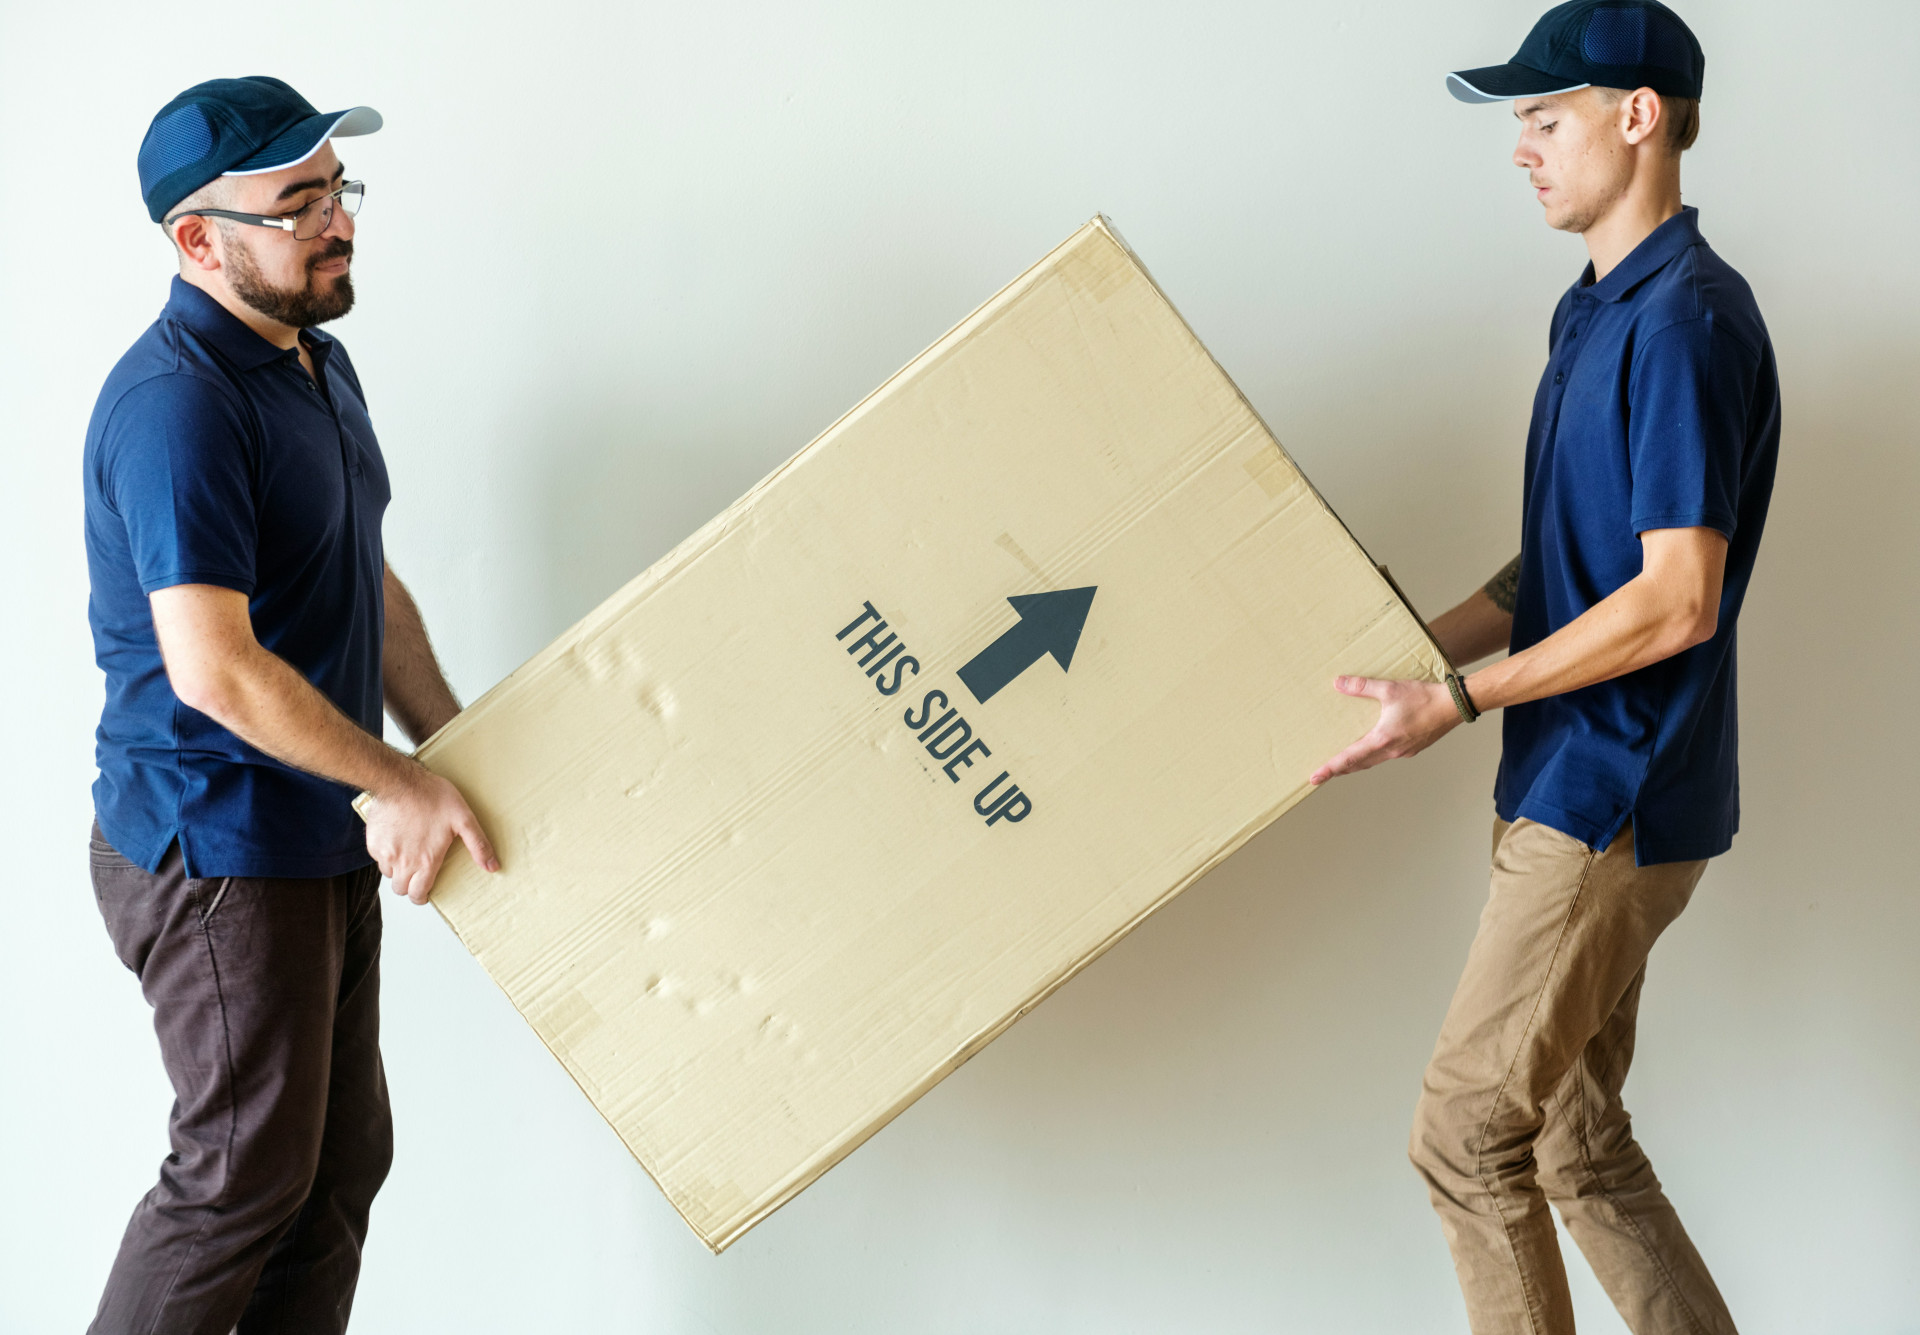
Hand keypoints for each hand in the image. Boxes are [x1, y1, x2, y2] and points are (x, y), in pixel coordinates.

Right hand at [362, 764, 500, 903]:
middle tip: (418, 874)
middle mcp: (402, 862)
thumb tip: (493, 866)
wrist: (400, 781)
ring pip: (388, 874)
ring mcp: (385, 853)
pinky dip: (386, 855)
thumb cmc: (432, 797)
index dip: (421, 897)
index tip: (424, 892)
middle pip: (401, 889)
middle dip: (409, 886)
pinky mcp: (372, 842)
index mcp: (425, 862)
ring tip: (409, 856)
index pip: (417, 894)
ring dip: (397, 870)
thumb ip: (478, 845)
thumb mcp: (464, 819)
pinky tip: (396, 841)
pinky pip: (378, 857)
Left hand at [1309, 676, 1461, 786]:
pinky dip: (1372, 757)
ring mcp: (1403, 752)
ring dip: (1355, 765)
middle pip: (1359, 765)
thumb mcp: (1390, 689)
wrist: (1455, 705)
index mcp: (1382, 739)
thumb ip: (1362, 686)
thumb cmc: (1424, 697)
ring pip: (1372, 762)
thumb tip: (1338, 683)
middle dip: (1338, 770)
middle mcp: (1391, 751)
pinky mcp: (1412, 748)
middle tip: (1321, 775)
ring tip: (1340, 766)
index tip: (1315, 778)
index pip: (1349, 758)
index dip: (1330, 768)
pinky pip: (1385, 756)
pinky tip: (1370, 749)